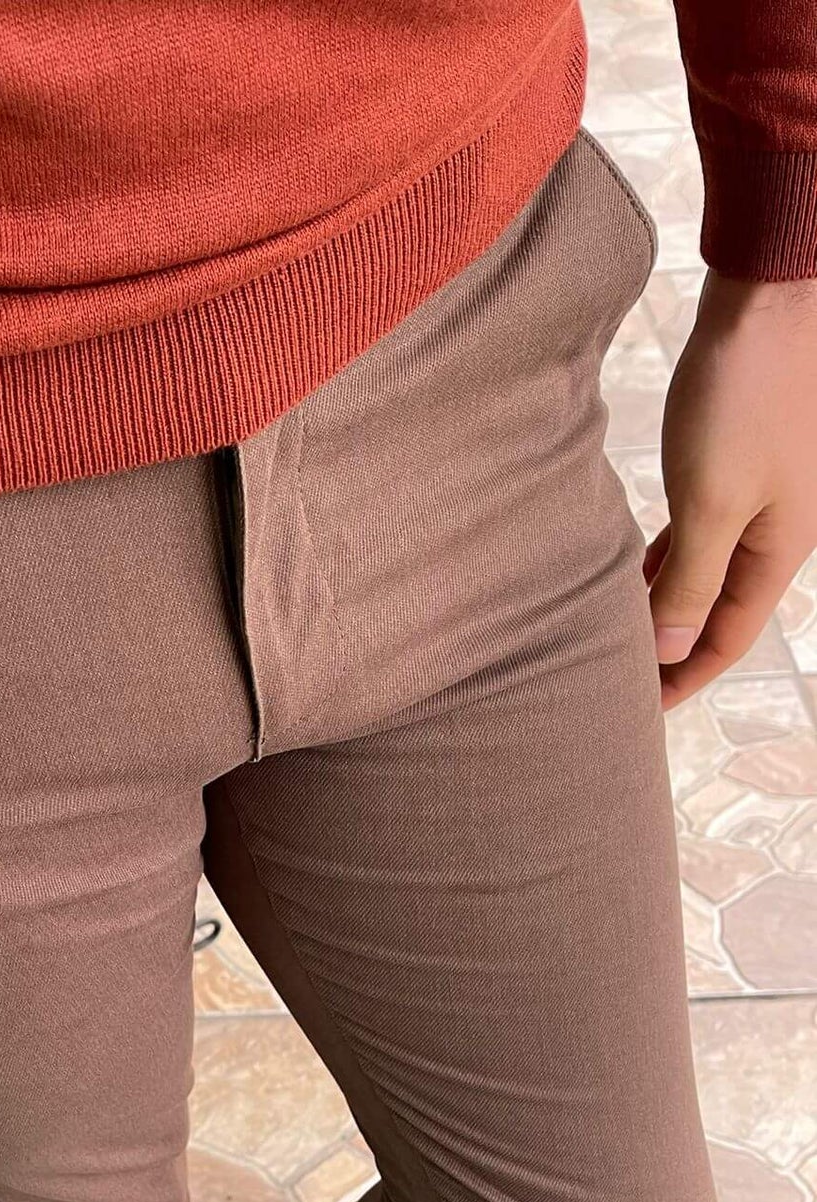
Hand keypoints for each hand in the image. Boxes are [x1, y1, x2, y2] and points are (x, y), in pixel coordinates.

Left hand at [646, 272, 816, 708]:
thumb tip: (670, 649)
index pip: (724, 640)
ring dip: (664, 602)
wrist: (769, 298)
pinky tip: (633, 565)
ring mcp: (757, 496)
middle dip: (670, 648)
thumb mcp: (709, 502)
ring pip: (704, 571)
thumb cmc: (744, 394)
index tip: (635, 713)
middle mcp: (774, 532)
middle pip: (715, 613)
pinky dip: (666, 558)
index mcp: (776, 552)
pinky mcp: (735, 461)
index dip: (680, 680)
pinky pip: (699, 531)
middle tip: (617, 680)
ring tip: (616, 632)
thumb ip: (689, 579)